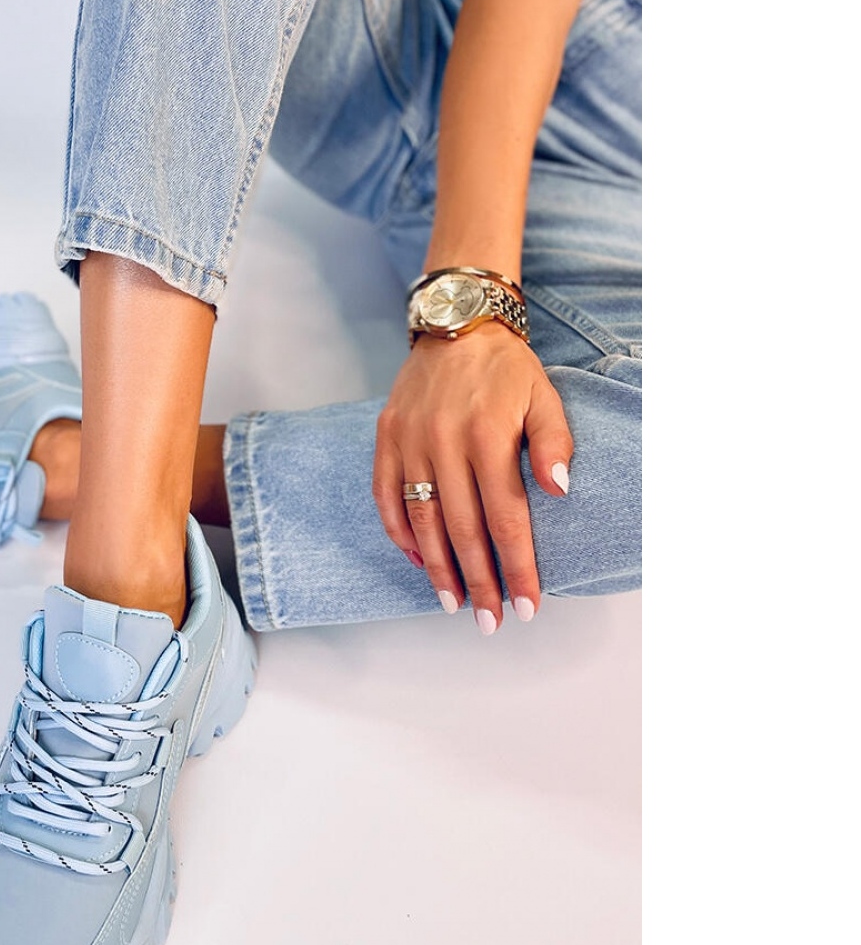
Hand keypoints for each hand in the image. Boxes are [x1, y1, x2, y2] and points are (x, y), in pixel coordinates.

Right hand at [372, 322, 572, 630]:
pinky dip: (399, 532)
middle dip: (478, 582)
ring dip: (436, 568)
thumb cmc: (507, 369)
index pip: (505, 518)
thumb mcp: (545, 396)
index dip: (516, 567)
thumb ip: (554, 442)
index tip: (525, 606)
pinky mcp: (385, 437)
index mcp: (488, 436)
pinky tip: (417, 559)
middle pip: (462, 530)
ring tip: (452, 603)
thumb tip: (559, 489)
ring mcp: (409, 441)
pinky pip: (386, 496)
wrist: (454, 323)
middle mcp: (444, 442)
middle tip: (489, 622)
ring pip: (421, 520)